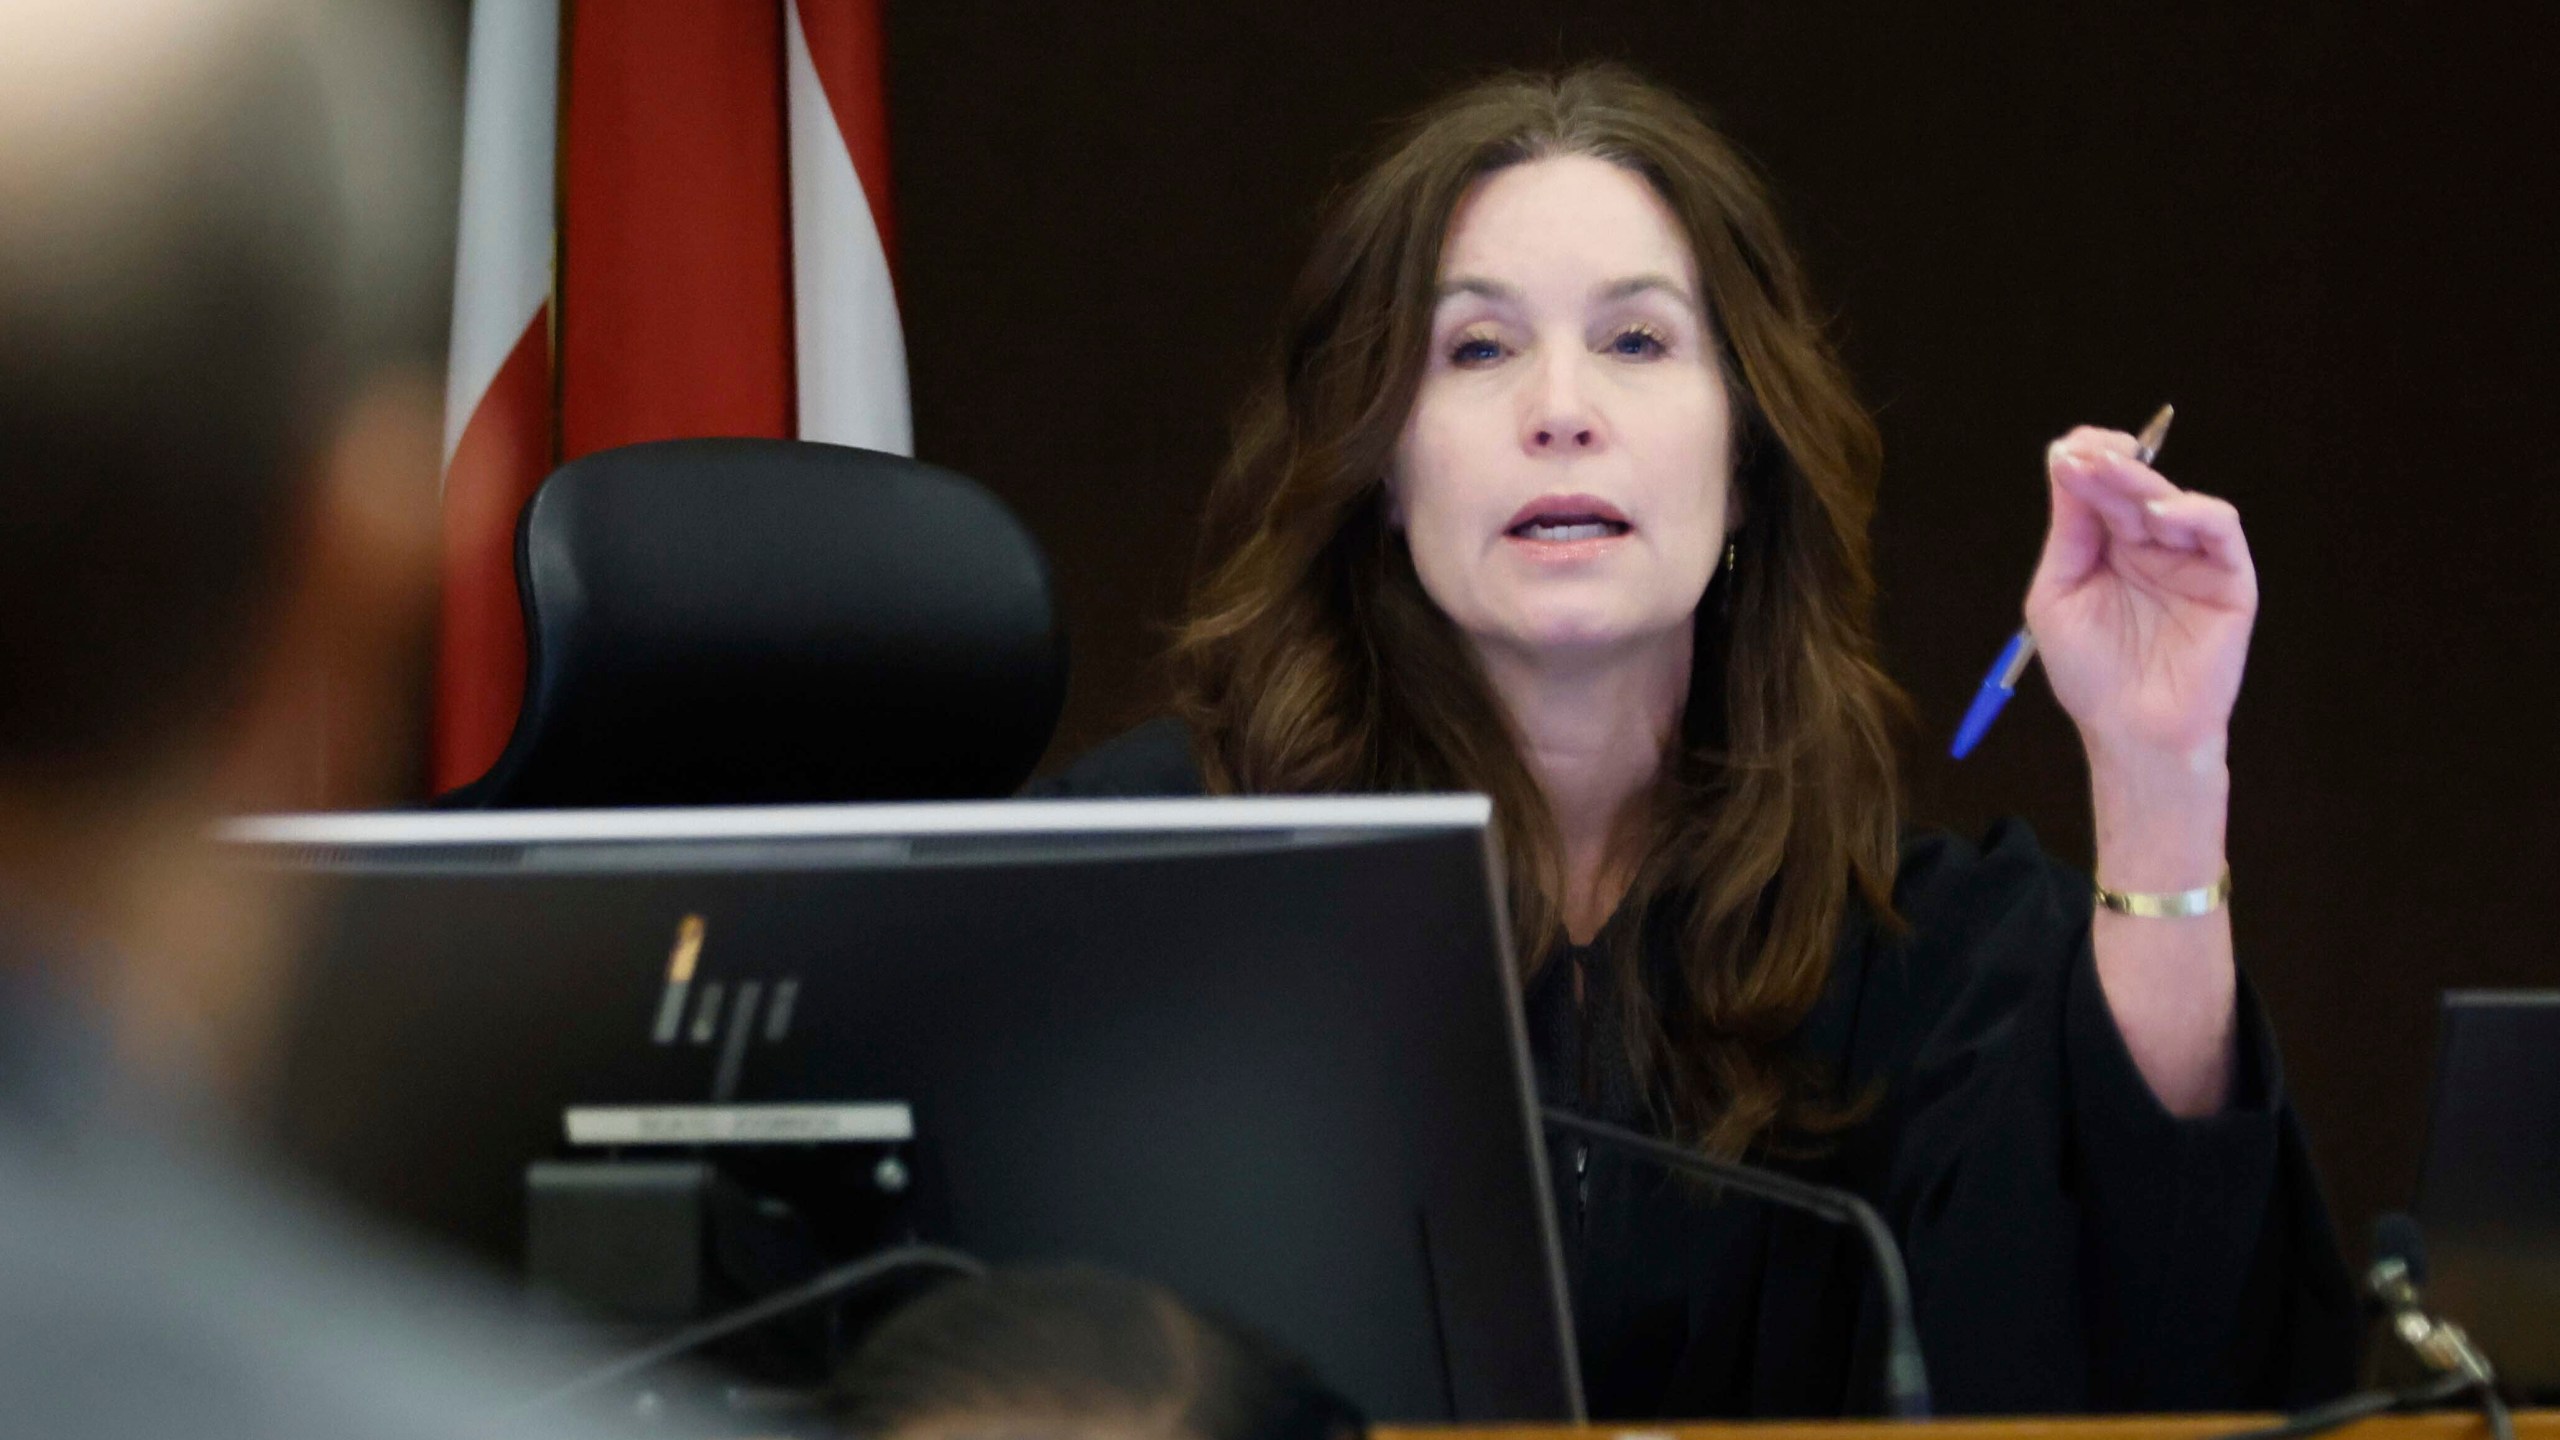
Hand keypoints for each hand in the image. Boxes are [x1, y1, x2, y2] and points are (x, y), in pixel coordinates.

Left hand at [2026, 425, 2257, 769]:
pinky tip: (2160, 513)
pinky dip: (2193, 512)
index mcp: (2106, 546)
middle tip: (2084, 455)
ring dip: (2142, 481)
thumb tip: (2067, 466)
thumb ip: (2068, 533)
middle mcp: (2150, 545)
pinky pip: (2220, 530)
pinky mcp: (2228, 578)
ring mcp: (2190, 559)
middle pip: (2133, 486)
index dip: (2085, 462)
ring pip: (2174, 499)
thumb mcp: (2057, 594)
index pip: (2100, 488)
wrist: (2131, 732)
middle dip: (2107, 466)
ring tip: (2113, 473)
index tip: (2065, 455)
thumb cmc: (2090, 673)